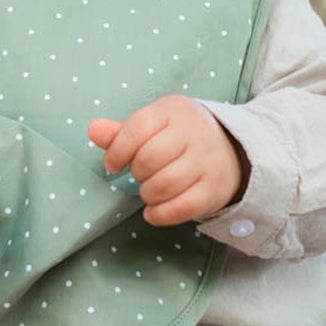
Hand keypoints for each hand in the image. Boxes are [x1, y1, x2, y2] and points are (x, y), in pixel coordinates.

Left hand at [89, 95, 248, 226]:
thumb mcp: (153, 124)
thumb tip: (93, 130)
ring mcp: (207, 162)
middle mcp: (193, 133)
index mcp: (173, 111)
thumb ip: (121, 131)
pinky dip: (161, 214)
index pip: (137, 129)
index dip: (117, 151)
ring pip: (165, 184)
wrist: (231, 148)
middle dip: (136, 173)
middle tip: (139, 175)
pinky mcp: (215, 189)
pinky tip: (153, 212)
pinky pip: (184, 207)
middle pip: (149, 158)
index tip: (113, 164)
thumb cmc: (179, 135)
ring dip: (147, 194)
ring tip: (147, 191)